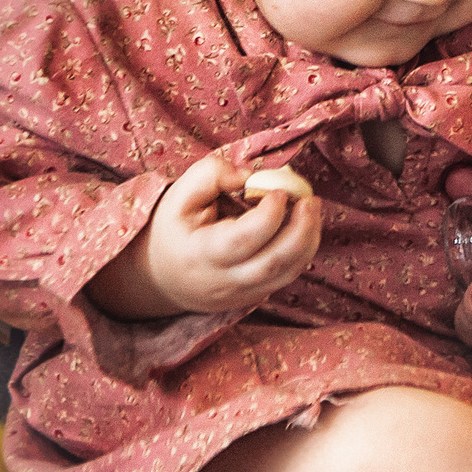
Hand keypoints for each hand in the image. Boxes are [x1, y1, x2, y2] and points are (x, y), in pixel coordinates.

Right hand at [86, 152, 322, 318]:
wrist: (160, 274)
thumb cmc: (174, 228)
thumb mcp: (179, 194)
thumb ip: (212, 174)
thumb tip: (251, 176)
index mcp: (199, 254)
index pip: (243, 240)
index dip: (269, 214)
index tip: (278, 191)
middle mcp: (222, 281)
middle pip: (273, 263)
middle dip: (301, 230)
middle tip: (310, 200)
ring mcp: (240, 294)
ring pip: (287, 274)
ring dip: (308, 240)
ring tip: (311, 209)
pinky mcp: (253, 297)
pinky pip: (286, 277)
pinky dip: (301, 252)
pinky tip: (302, 226)